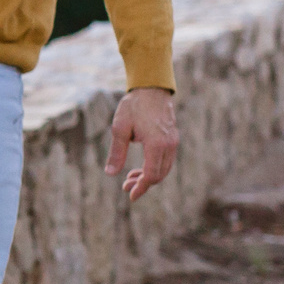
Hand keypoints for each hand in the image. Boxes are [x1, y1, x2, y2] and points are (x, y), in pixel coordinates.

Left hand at [105, 86, 178, 201]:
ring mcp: (173, 142)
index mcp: (156, 144)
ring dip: (149, 177)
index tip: (130, 196)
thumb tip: (110, 174)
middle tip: (125, 186)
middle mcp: (168, 145)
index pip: (151, 175)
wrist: (151, 87)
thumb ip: (116, 152)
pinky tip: (141, 167)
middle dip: (143, 184)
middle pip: (159, 175)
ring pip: (164, 169)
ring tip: (130, 178)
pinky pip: (166, 160)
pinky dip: (155, 168)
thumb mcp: (120, 128)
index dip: (141, 188)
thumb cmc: (134, 106)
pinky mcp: (172, 138)